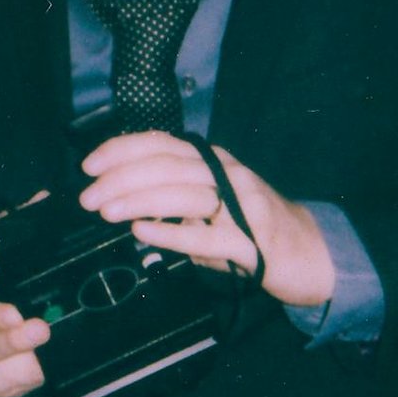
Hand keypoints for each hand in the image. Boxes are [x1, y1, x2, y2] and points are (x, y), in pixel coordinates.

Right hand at [0, 205, 50, 396]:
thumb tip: (39, 203)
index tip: (13, 314)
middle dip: (18, 342)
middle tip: (42, 329)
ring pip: (14, 375)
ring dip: (38, 362)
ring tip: (59, 347)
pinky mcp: (0, 392)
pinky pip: (28, 385)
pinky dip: (45, 371)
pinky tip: (58, 356)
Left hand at [77, 133, 336, 309]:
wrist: (309, 252)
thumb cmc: (252, 227)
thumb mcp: (210, 202)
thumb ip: (172, 197)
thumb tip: (118, 199)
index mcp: (213, 160)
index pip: (162, 144)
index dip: (122, 150)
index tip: (89, 165)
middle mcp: (227, 174)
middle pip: (167, 166)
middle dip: (121, 179)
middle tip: (88, 197)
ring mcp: (242, 207)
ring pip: (183, 194)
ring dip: (138, 201)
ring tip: (106, 210)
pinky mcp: (251, 243)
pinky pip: (205, 237)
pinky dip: (170, 234)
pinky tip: (142, 231)